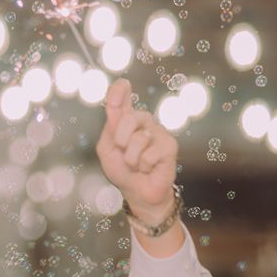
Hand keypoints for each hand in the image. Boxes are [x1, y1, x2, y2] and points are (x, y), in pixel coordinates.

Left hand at [95, 79, 177, 220]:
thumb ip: (110, 127)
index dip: (120, 91)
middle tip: (124, 154)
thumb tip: (115, 105)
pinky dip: (144, 165)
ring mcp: (158, 132)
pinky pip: (149, 153)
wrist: (137, 191)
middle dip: (120, 140)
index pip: (122, 99)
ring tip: (137, 164)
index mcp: (126, 121)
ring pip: (138, 139)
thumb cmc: (122, 170)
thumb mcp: (107, 149)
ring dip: (131, 159)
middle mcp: (144, 122)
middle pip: (128, 118)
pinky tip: (149, 168)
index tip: (123, 84)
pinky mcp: (169, 145)